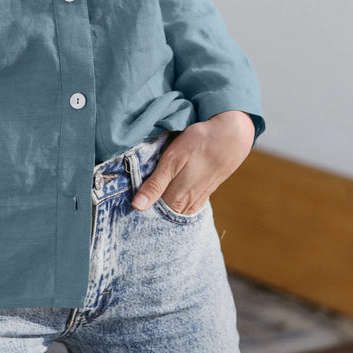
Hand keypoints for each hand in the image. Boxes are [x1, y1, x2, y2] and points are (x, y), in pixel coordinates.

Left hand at [131, 110, 254, 215]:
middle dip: (145, 208)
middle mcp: (185, 206)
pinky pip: (181, 205)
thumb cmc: (199, 144)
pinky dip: (170, 202)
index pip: (149, 213)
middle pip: (159, 214)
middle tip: (129, 197)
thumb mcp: (172, 160)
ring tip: (144, 193)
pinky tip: (164, 193)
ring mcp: (195, 202)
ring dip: (157, 205)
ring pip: (170, 210)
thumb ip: (155, 185)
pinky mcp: (201, 195)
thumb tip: (137, 206)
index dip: (135, 208)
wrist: (231, 137)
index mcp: (176, 200)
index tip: (122, 201)